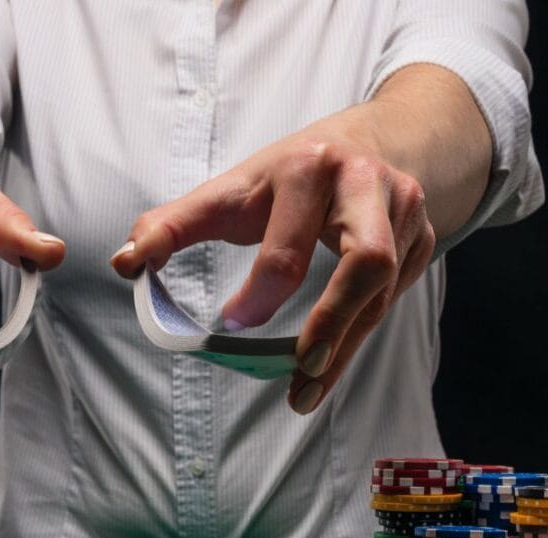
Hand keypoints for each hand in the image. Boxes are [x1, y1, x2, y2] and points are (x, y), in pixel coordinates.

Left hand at [111, 107, 434, 413]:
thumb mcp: (229, 189)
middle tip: (297, 368)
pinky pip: (395, 297)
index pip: (285, 245)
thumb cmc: (286, 175)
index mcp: (305, 168)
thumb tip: (123, 263)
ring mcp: (402, 210)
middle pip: (366, 262)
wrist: (372, 138)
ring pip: (384, 290)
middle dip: (332, 322)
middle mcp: (361, 184)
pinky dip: (360, 334)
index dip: (259, 294)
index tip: (231, 324)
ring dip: (346, 346)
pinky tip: (328, 362)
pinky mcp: (424, 238)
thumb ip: (173, 225)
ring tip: (305, 389)